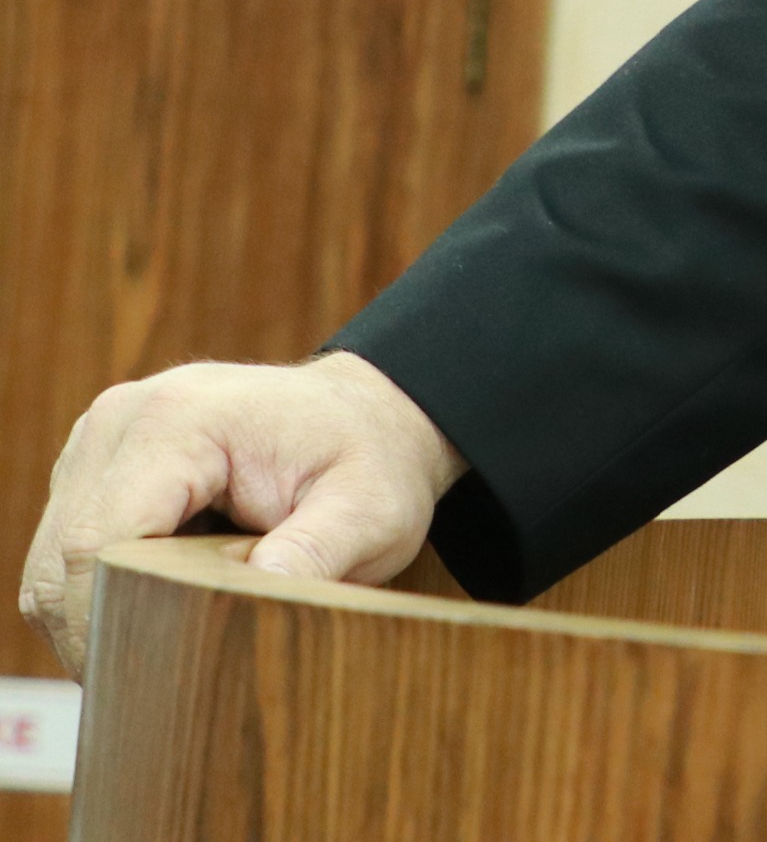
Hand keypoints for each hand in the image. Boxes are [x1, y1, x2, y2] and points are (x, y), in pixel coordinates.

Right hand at [17, 353, 467, 678]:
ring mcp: (99, 441)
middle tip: (153, 692)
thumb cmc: (371, 459)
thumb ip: (319, 551)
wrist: (367, 414)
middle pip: (62, 560)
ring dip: (96, 617)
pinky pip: (68, 553)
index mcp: (178, 421)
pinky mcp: (96, 468)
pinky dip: (100, 595)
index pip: (99, 545)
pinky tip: (155, 614)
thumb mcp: (372, 510)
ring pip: (54, 564)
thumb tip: (261, 597)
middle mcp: (122, 420)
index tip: (148, 684)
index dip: (111, 625)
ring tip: (162, 653)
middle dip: (99, 633)